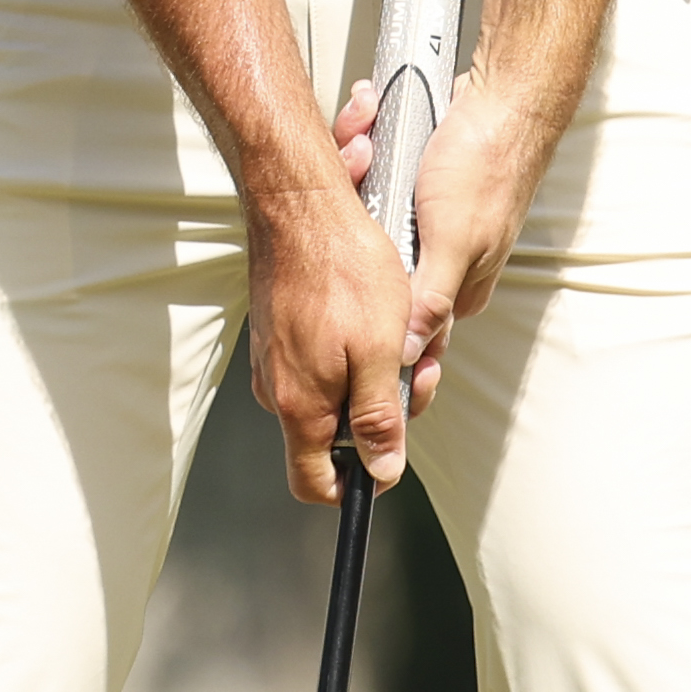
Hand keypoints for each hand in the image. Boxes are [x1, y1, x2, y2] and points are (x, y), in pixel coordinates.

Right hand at [245, 154, 420, 504]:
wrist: (299, 205)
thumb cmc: (342, 269)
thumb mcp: (380, 350)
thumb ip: (378, 417)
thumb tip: (381, 471)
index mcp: (300, 406)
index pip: (312, 482)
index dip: (353, 485)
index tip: (386, 464)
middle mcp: (276, 391)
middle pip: (328, 438)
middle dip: (378, 418)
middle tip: (418, 373)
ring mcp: (272, 360)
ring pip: (328, 395)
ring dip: (370, 379)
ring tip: (402, 336)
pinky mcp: (276, 333)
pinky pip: (317, 362)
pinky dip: (352, 352)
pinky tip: (375, 317)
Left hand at [332, 74, 548, 374]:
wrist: (504, 97)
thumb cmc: (485, 163)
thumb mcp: (454, 240)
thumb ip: (430, 299)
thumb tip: (408, 353)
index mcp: (458, 289)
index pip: (399, 322)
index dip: (364, 302)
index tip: (337, 267)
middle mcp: (442, 262)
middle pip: (374, 267)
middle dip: (354, 225)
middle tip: (356, 173)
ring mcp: (427, 227)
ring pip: (369, 222)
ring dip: (357, 179)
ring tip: (364, 147)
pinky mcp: (415, 192)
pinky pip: (373, 186)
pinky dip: (365, 159)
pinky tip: (368, 136)